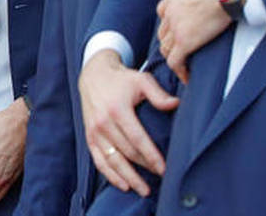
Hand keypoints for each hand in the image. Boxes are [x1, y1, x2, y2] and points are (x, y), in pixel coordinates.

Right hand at [78, 51, 176, 196]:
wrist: (93, 74)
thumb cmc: (122, 78)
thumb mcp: (141, 80)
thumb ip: (158, 94)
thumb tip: (176, 105)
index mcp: (117, 110)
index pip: (137, 139)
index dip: (151, 156)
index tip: (165, 169)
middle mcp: (103, 123)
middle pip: (127, 152)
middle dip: (145, 168)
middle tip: (163, 178)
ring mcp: (94, 131)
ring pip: (113, 161)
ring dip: (129, 178)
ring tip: (144, 190)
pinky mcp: (89, 137)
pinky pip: (99, 161)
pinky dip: (111, 175)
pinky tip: (124, 185)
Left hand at [156, 0, 229, 83]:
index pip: (162, 14)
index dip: (168, 24)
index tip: (177, 31)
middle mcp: (170, 13)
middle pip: (163, 33)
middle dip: (170, 43)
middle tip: (181, 52)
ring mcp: (176, 29)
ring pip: (166, 48)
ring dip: (174, 57)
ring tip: (184, 66)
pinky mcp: (184, 42)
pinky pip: (175, 61)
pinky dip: (179, 70)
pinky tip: (186, 77)